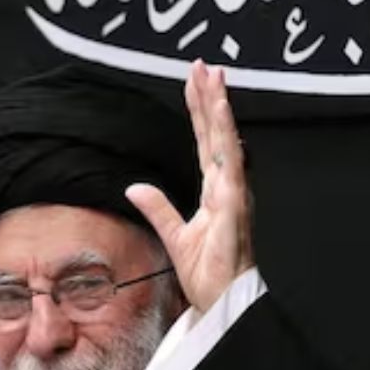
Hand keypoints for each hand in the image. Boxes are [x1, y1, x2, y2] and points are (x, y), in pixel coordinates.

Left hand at [127, 60, 254, 313]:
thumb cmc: (210, 276)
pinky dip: (226, 134)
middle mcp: (228, 187)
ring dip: (219, 106)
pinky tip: (220, 111)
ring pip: (225, 139)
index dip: (200, 112)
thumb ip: (157, 208)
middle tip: (202, 65)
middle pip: (216, 134)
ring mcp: (234, 192)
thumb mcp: (174, 237)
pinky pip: (231, 160)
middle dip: (209, 98)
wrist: (224, 304)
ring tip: (212, 75)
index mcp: (215, 192)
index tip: (195, 83)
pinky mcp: (235, 203)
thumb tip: (134, 187)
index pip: (205, 143)